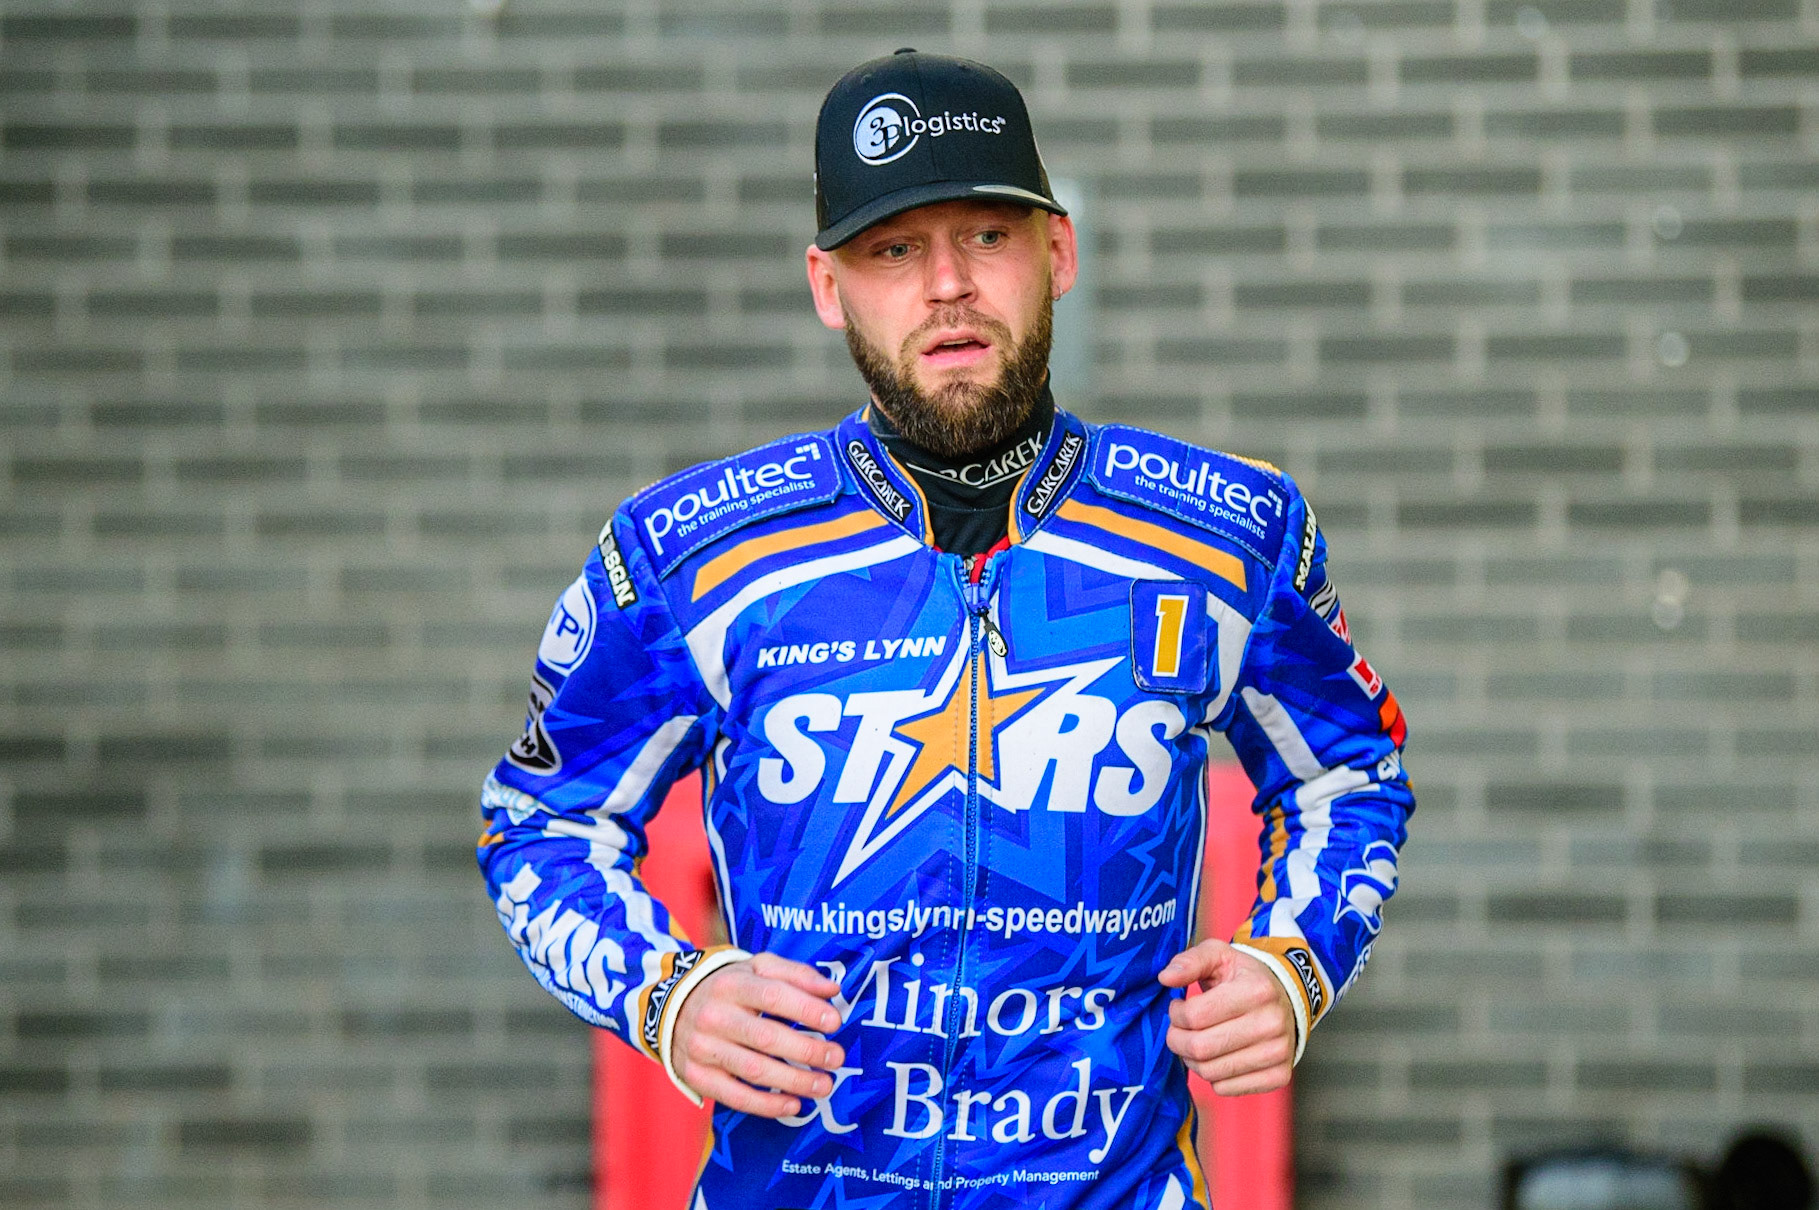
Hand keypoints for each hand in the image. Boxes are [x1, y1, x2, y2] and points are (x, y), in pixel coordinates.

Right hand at [671, 952, 846, 1117]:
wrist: (671, 1008)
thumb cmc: (728, 988)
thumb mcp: (757, 968)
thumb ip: (796, 974)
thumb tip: (832, 990)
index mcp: (731, 984)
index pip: (772, 995)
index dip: (806, 1009)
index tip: (834, 1022)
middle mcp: (713, 1016)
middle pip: (766, 1037)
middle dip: (808, 1050)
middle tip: (836, 1058)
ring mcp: (703, 1048)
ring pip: (755, 1070)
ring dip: (795, 1081)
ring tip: (825, 1085)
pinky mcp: (697, 1077)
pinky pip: (735, 1097)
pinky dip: (767, 1105)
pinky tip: (793, 1104)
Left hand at [1157, 940, 1294, 1095]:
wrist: (1287, 1000)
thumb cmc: (1244, 977)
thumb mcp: (1219, 955)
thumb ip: (1190, 961)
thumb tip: (1165, 978)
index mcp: (1256, 990)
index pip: (1195, 1015)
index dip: (1176, 1013)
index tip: (1178, 1007)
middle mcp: (1271, 1024)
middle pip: (1200, 1047)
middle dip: (1177, 1040)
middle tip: (1178, 1030)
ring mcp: (1278, 1053)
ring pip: (1210, 1072)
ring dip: (1192, 1059)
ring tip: (1196, 1041)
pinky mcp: (1279, 1076)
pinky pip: (1226, 1089)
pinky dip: (1213, 1076)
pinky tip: (1218, 1056)